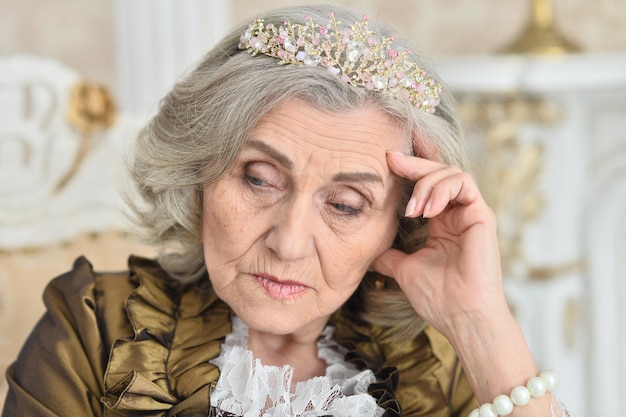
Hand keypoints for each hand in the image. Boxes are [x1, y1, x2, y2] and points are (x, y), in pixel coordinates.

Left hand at [372, 151, 509, 338]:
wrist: (460, 317)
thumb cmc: (438, 298)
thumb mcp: (404, 269)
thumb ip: (389, 256)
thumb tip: (368, 253)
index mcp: (441, 224)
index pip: (427, 185)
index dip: (411, 166)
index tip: (387, 156)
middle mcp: (456, 215)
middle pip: (438, 172)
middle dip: (413, 163)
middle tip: (390, 158)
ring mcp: (470, 213)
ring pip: (451, 173)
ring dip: (426, 183)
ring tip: (412, 209)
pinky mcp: (482, 215)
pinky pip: (464, 183)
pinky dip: (442, 189)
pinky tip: (427, 210)